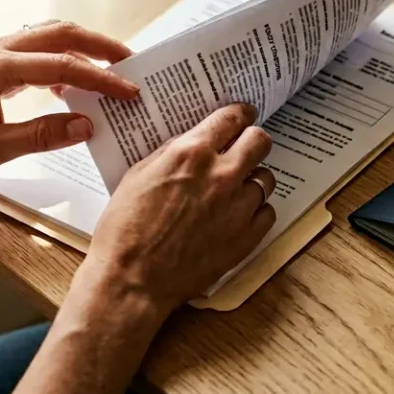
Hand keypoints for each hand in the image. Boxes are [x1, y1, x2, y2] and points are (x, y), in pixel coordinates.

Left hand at [0, 20, 139, 201]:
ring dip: (83, 48)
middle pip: (61, 34)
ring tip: (113, 67)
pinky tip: (73, 83)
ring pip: (48, 36)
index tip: (128, 90)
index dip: (100, 79)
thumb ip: (41, 136)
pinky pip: (35, 50)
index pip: (61, 66)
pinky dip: (62, 59)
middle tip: (133, 63)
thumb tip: (85, 125)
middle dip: (101, 46)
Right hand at [80, 103, 276, 313]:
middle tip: (245, 147)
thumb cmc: (126, 229)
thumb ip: (173, 153)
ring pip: (266, 178)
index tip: (244, 116)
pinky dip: (255, 211)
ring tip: (235, 189)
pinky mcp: (247, 237)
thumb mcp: (139, 174)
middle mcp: (222, 175)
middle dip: (253, 140)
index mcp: (192, 154)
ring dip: (252, 179)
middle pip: (260, 141)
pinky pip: (267, 212)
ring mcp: (238, 207)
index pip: (232, 118)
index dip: (241, 114)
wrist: (131, 279)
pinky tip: (238, 216)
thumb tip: (195, 141)